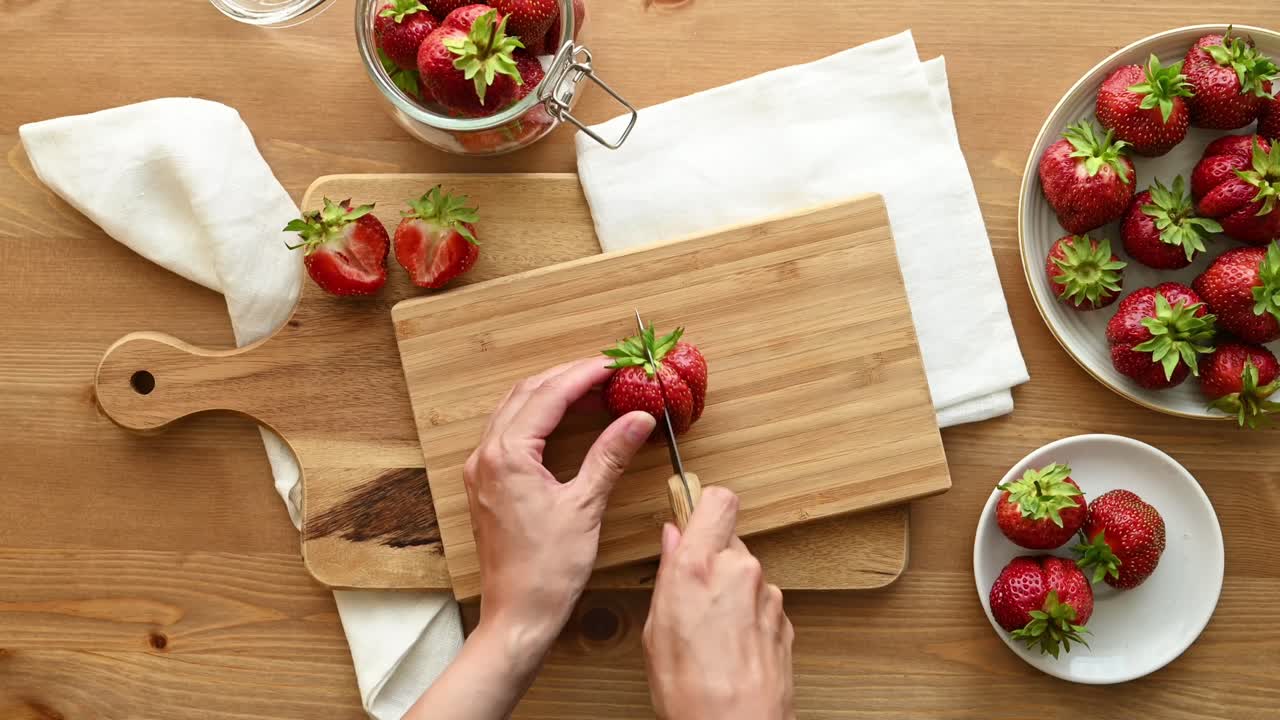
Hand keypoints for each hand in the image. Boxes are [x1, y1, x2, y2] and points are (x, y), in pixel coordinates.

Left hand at [465, 357, 656, 657]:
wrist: (517, 615)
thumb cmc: (548, 570)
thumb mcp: (586, 506)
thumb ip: (610, 455)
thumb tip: (638, 417)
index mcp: (508, 455)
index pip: (549, 395)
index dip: (584, 374)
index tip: (614, 364)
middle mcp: (485, 455)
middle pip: (526, 393)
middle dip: (567, 377)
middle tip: (606, 371)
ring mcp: (480, 470)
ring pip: (513, 410)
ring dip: (549, 394)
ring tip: (590, 391)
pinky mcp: (484, 485)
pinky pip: (506, 433)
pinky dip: (535, 417)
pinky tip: (562, 422)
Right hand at [643, 487, 795, 719]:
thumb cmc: (691, 692)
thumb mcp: (655, 629)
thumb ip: (668, 574)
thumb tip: (671, 540)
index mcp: (700, 566)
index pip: (717, 499)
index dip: (703, 503)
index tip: (688, 513)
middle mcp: (741, 571)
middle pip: (729, 538)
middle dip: (711, 556)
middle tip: (690, 591)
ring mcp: (767, 595)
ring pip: (745, 572)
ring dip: (730, 589)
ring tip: (708, 630)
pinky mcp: (784, 620)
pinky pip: (760, 601)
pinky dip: (746, 615)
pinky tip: (728, 645)